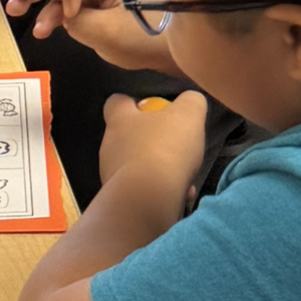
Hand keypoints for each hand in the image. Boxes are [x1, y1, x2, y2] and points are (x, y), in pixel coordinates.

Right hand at [5, 0, 173, 69]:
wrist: (173, 54)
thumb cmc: (150, 38)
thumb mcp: (112, 32)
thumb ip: (78, 20)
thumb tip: (63, 14)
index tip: (71, 15)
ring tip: (14, 9)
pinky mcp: (90, 4)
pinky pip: (62, 2)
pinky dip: (49, 13)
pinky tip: (39, 30)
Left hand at [97, 91, 208, 207]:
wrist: (148, 199)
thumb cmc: (165, 148)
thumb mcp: (188, 115)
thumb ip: (191, 102)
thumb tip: (191, 100)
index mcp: (119, 119)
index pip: (116, 102)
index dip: (133, 102)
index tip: (152, 108)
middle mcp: (109, 144)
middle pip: (128, 136)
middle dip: (151, 141)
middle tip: (175, 146)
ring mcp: (110, 173)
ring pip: (137, 166)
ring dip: (158, 170)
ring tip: (183, 177)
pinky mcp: (118, 198)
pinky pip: (140, 190)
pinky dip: (158, 191)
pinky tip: (179, 195)